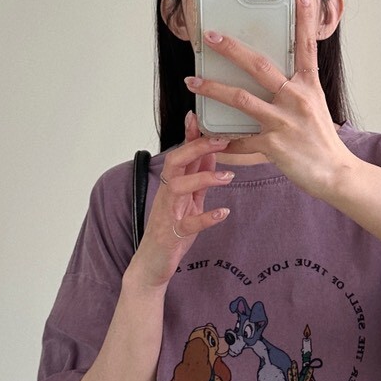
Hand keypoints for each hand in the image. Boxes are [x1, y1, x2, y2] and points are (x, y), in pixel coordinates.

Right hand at [128, 111, 233, 288]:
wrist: (152, 264)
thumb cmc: (171, 231)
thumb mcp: (189, 200)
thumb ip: (199, 178)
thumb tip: (212, 153)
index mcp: (172, 186)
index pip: (180, 154)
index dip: (188, 135)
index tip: (197, 116)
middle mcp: (167, 195)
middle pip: (175, 162)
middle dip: (196, 148)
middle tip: (221, 140)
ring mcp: (168, 214)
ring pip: (177, 187)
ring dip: (203, 178)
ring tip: (228, 177)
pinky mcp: (172, 235)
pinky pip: (189, 224)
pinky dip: (207, 217)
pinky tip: (223, 212)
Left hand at [184, 0, 354, 200]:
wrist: (336, 174)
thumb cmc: (322, 140)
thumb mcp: (316, 105)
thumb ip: (297, 87)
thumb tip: (278, 74)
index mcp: (309, 86)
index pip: (306, 45)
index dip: (304, 17)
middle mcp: (296, 99)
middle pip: (258, 66)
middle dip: (230, 49)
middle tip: (210, 37)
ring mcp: (284, 121)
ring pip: (241, 98)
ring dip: (213, 89)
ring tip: (193, 82)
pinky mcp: (273, 145)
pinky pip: (239, 140)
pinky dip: (222, 140)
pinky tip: (206, 136)